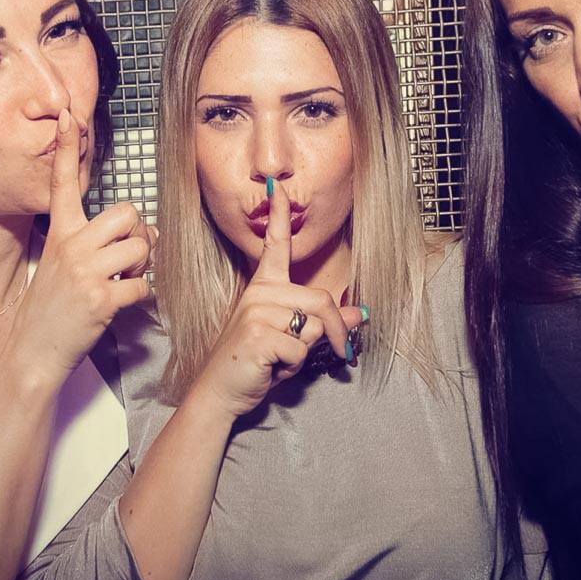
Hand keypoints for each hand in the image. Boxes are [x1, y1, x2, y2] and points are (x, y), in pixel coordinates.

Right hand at [5, 110, 154, 381]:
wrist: (34, 351)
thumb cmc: (51, 309)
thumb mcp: (59, 266)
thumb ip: (91, 244)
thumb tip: (142, 232)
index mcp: (59, 234)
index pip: (62, 184)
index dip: (65, 148)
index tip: (69, 116)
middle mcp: (71, 246)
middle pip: (127, 213)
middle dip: (139, 233)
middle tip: (130, 255)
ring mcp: (86, 271)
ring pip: (141, 247)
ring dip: (143, 266)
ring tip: (123, 280)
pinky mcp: (101, 297)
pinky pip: (143, 285)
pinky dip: (140, 296)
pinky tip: (121, 304)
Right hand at [192, 178, 364, 417]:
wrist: (222, 392)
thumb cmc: (256, 365)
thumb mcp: (293, 340)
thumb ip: (321, 323)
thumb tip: (358, 314)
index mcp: (264, 288)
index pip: (275, 246)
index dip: (279, 216)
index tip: (277, 187)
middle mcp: (260, 294)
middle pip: (321, 300)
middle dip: (336, 332)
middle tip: (340, 353)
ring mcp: (257, 312)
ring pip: (313, 329)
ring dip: (305, 354)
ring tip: (280, 360)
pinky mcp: (259, 334)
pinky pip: (301, 351)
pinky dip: (293, 369)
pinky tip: (271, 368)